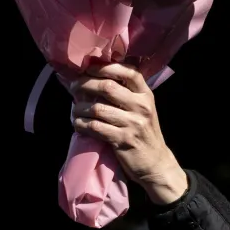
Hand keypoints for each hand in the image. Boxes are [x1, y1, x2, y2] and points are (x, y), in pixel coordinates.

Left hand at [69, 62, 187, 204]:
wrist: (155, 162)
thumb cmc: (144, 132)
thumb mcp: (142, 109)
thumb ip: (126, 94)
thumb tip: (96, 78)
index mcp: (146, 95)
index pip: (129, 72)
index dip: (106, 67)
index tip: (89, 68)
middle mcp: (141, 106)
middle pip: (108, 87)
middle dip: (86, 84)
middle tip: (74, 87)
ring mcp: (133, 123)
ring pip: (97, 109)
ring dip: (79, 108)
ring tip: (74, 110)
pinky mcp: (122, 140)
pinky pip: (95, 128)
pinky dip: (81, 125)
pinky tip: (78, 124)